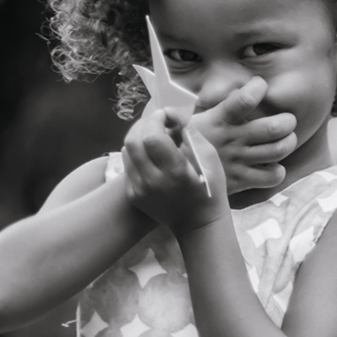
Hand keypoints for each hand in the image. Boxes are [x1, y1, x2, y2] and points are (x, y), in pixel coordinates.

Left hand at [122, 108, 227, 233]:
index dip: (156, 120)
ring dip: (138, 138)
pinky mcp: (133, 195)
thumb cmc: (210, 188)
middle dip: (143, 124)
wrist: (198, 223)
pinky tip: (151, 156)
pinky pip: (127, 166)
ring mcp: (139, 190)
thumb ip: (189, 132)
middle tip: (157, 122)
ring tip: (154, 137)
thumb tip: (170, 113)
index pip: (152, 136)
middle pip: (132, 141)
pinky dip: (137, 154)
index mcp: (174, 171)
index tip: (166, 115)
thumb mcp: (209, 157)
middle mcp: (152, 181)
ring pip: (126, 151)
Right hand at [188, 77, 297, 193]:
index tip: (260, 85)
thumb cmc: (182, 145)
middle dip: (287, 122)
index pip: (246, 99)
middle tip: (287, 121)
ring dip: (288, 143)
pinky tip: (273, 166)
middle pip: (274, 127)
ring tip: (286, 139)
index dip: (258, 88)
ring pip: (278, 150)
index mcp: (220, 120)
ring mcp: (239, 160)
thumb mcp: (185, 121)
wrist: (173, 179)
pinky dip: (278, 171)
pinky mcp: (242, 180)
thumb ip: (199, 106)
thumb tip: (197, 93)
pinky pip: (271, 177)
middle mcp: (234, 139)